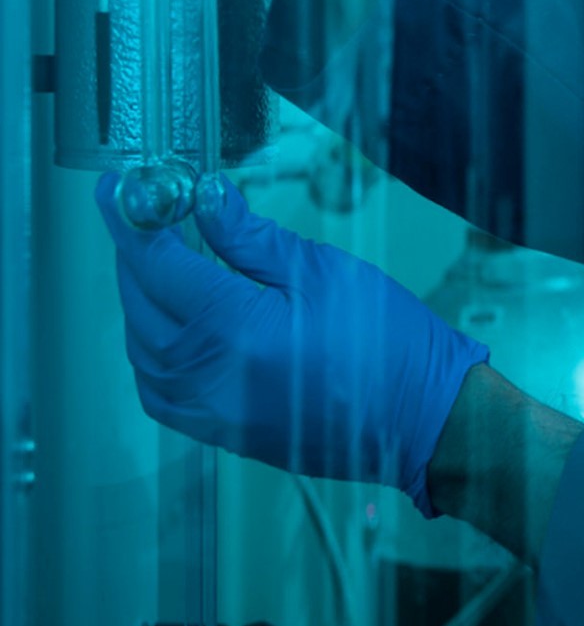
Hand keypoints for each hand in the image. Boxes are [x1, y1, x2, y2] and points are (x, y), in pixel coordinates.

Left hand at [97, 172, 487, 515]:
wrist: (423, 417)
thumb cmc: (390, 345)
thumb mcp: (324, 271)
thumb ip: (252, 239)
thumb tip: (208, 201)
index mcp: (235, 331)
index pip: (159, 266)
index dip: (133, 223)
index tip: (117, 191)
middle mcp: (211, 379)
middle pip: (141, 309)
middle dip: (135, 258)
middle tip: (141, 218)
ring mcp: (214, 413)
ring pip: (144, 355)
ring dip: (139, 306)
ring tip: (158, 265)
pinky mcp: (225, 434)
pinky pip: (162, 393)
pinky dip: (152, 355)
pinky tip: (170, 330)